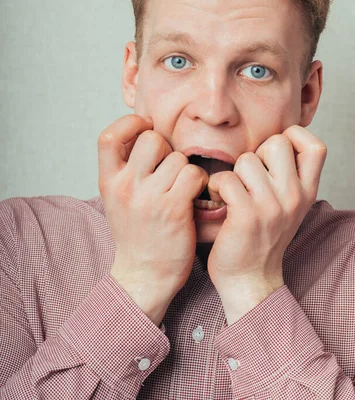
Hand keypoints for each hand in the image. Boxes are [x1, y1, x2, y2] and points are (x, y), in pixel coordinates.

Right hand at [97, 114, 207, 317]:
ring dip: (186, 169)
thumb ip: (126, 168)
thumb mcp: (118, 199)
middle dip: (166, 149)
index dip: (129, 124)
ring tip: (181, 188)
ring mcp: (149, 198)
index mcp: (108, 182)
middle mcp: (125, 187)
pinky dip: (200, 183)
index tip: (144, 129)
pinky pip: (194, 175)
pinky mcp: (174, 210)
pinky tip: (194, 197)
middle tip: (168, 169)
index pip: (108, 136)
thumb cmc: (136, 233)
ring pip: (178, 157)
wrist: (144, 276)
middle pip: (152, 139)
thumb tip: (145, 130)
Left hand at [206, 126, 326, 316]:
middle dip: (257, 153)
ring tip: (234, 192)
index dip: (294, 138)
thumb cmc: (263, 236)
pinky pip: (227, 179)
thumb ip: (288, 175)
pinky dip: (217, 186)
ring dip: (234, 173)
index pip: (316, 146)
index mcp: (308, 192)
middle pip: (277, 142)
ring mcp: (272, 207)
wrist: (250, 280)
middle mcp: (295, 197)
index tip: (274, 155)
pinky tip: (220, 200)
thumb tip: (274, 139)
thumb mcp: (288, 205)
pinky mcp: (247, 216)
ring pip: (247, 159)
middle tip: (250, 177)